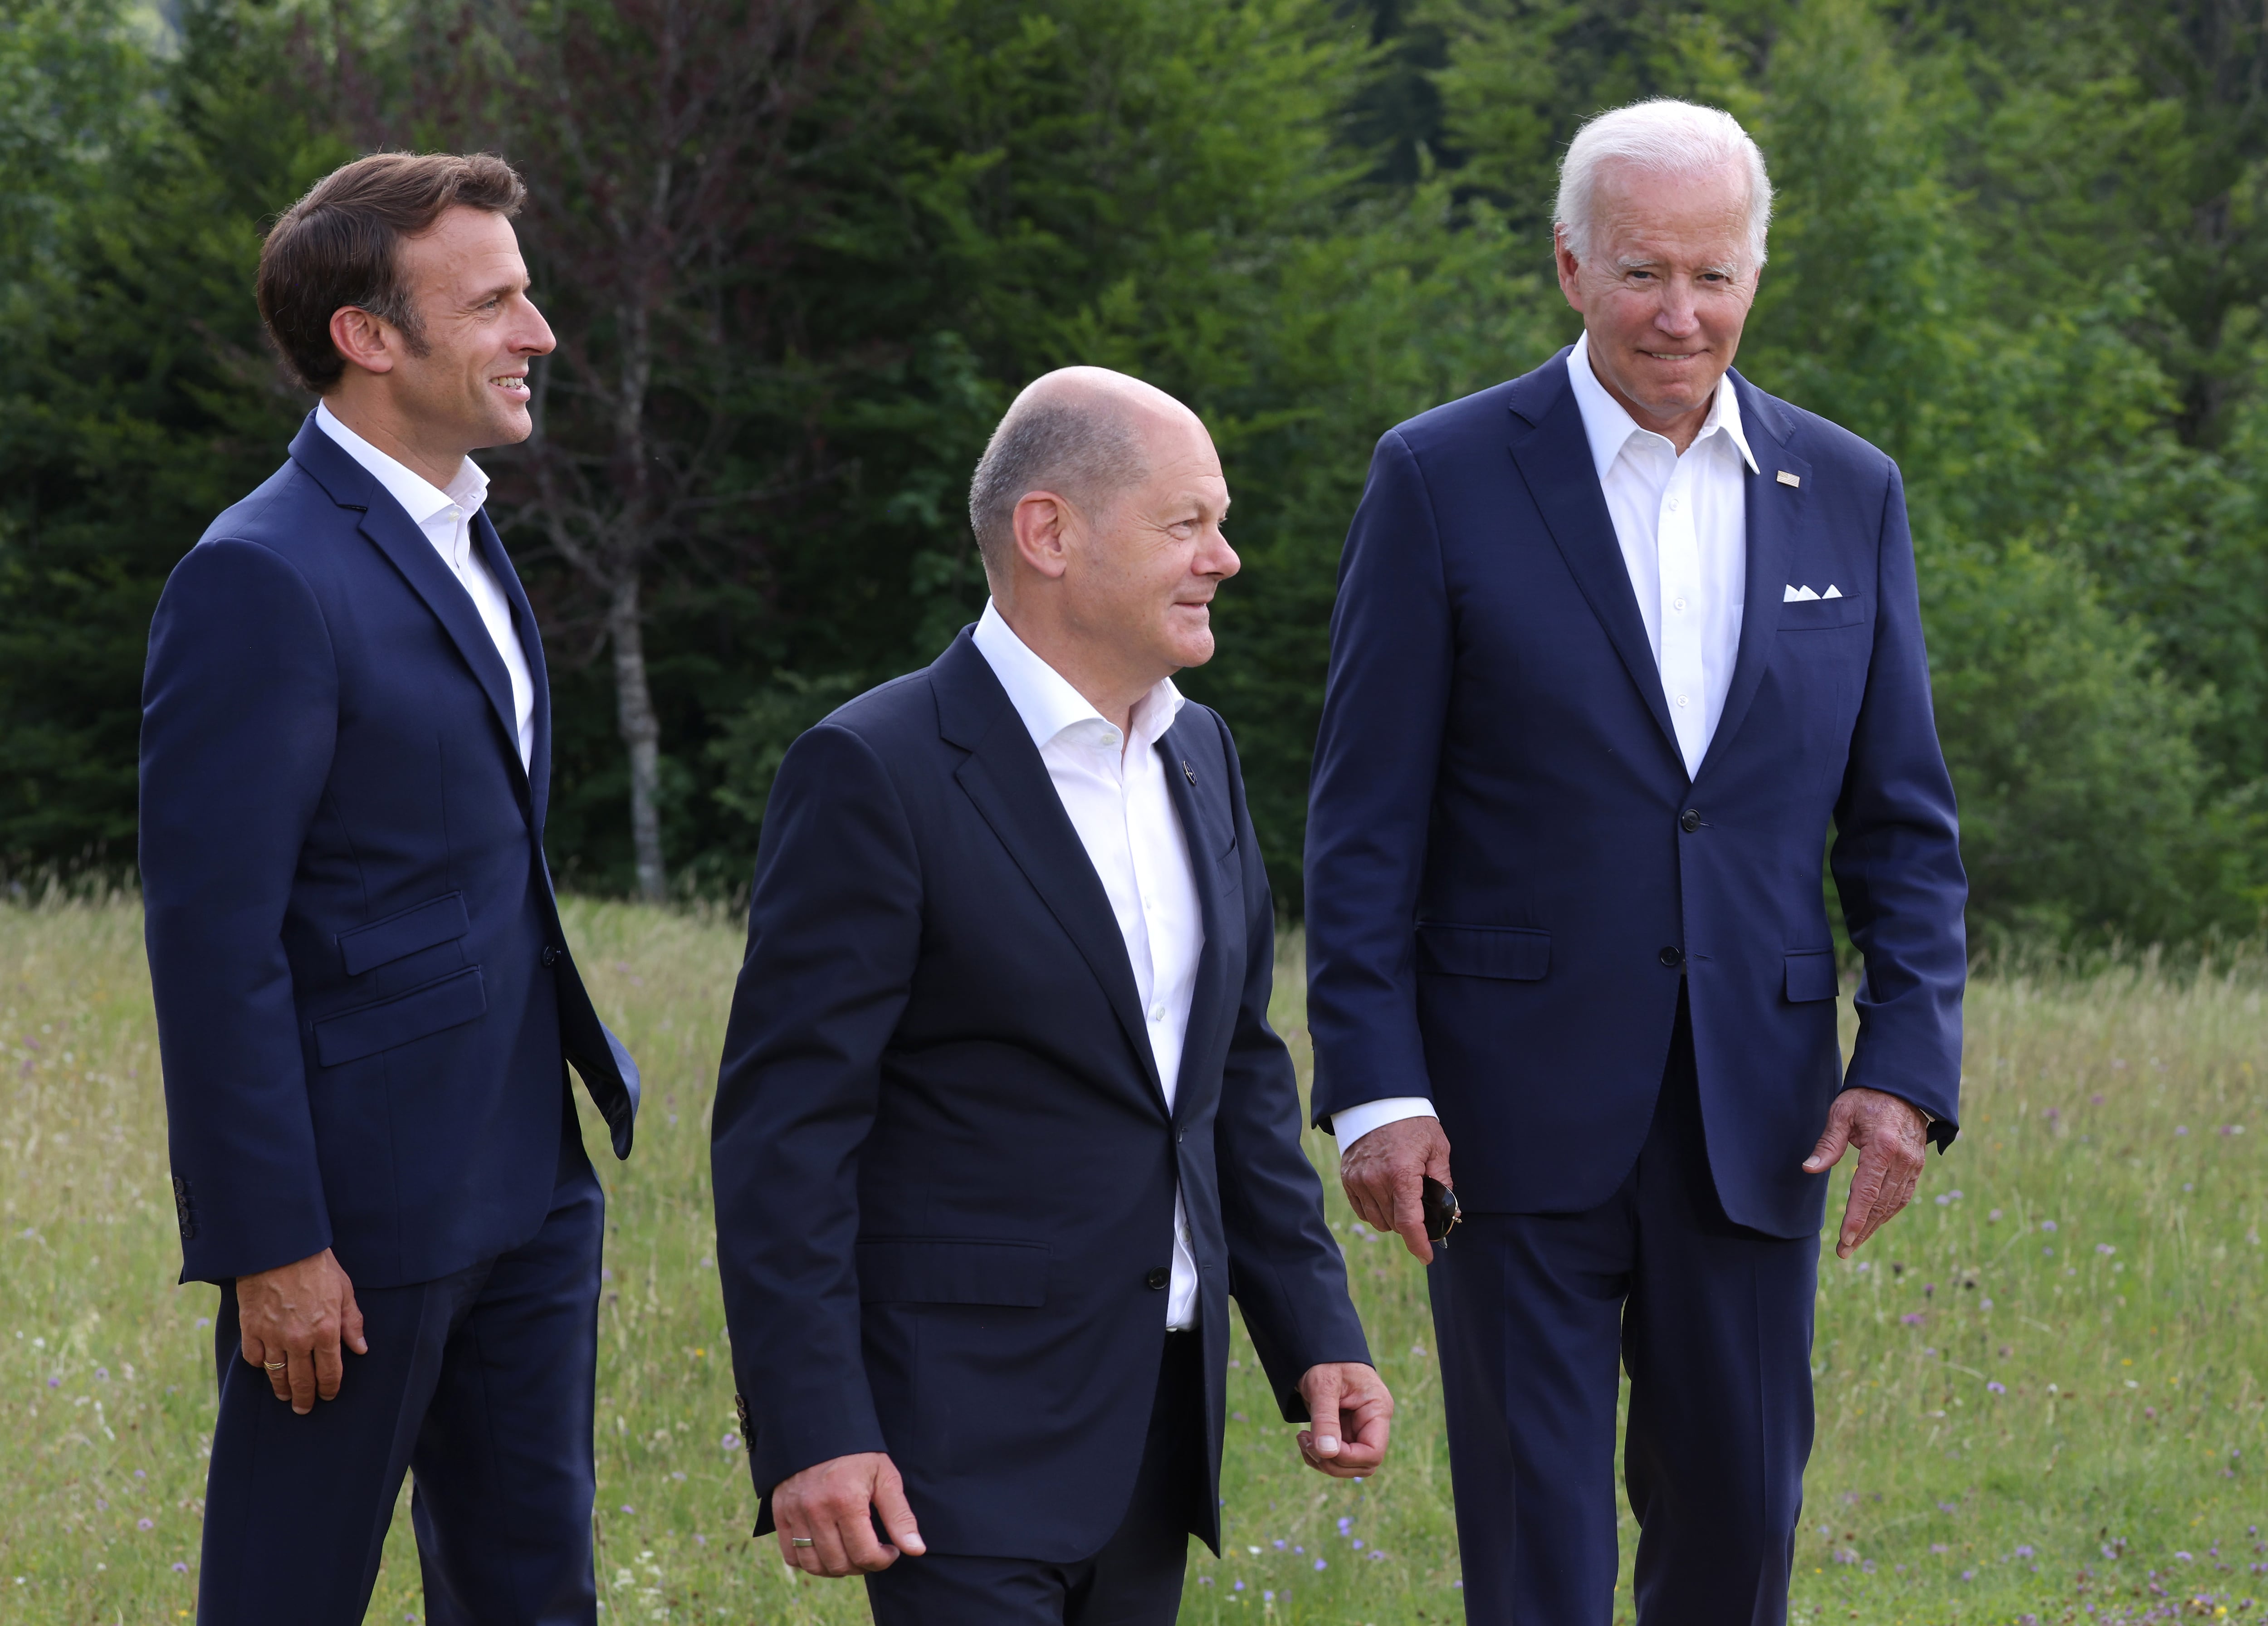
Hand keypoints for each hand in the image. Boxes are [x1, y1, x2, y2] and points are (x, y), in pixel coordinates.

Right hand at [235, 1248, 366, 1413]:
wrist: (281, 1248)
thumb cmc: (317, 1266)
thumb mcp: (344, 1291)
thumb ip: (352, 1322)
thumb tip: (361, 1349)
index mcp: (326, 1331)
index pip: (330, 1373)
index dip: (330, 1389)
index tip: (329, 1396)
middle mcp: (299, 1339)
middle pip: (302, 1381)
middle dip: (305, 1399)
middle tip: (304, 1408)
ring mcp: (272, 1336)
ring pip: (277, 1374)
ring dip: (282, 1389)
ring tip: (285, 1396)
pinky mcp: (251, 1329)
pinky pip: (254, 1358)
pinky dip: (260, 1365)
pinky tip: (265, 1367)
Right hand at [772, 1452, 925, 1576]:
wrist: (821, 1428)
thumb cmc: (858, 1454)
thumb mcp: (885, 1477)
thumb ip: (900, 1516)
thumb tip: (916, 1550)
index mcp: (846, 1501)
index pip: (865, 1554)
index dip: (883, 1560)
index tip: (891, 1550)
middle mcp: (816, 1510)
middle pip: (840, 1564)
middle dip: (862, 1565)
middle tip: (872, 1551)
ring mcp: (795, 1513)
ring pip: (814, 1565)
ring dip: (837, 1567)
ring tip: (851, 1553)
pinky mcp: (781, 1514)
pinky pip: (792, 1555)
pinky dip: (810, 1561)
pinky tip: (827, 1549)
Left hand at [1295, 1362, 1392, 1477]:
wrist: (1317, 1348)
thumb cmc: (1324, 1360)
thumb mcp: (1323, 1385)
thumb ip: (1325, 1419)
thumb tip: (1327, 1453)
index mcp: (1377, 1409)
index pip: (1373, 1452)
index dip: (1348, 1458)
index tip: (1321, 1446)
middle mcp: (1372, 1423)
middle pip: (1363, 1464)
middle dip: (1333, 1462)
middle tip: (1308, 1443)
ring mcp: (1359, 1429)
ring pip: (1349, 1465)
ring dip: (1323, 1461)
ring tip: (1303, 1439)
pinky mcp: (1345, 1432)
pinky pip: (1336, 1456)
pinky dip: (1318, 1455)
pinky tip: (1305, 1439)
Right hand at [1339, 1116, 1453, 1261]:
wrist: (1379, 1101)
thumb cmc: (1413, 1123)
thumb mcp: (1437, 1148)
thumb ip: (1444, 1182)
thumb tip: (1452, 1211)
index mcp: (1401, 1174)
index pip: (1409, 1223)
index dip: (1419, 1244)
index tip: (1427, 1256)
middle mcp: (1375, 1181)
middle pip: (1395, 1224)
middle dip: (1412, 1225)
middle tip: (1424, 1210)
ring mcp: (1358, 1180)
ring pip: (1377, 1220)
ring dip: (1393, 1218)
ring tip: (1404, 1198)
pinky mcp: (1348, 1177)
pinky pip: (1362, 1209)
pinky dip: (1376, 1210)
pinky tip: (1386, 1196)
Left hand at [1803, 1087, 1928, 1259]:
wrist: (1902, 1086)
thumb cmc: (1867, 1097)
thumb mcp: (1842, 1113)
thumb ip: (1827, 1144)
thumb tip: (1808, 1169)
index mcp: (1883, 1147)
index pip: (1867, 1191)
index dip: (1855, 1218)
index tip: (1845, 1240)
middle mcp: (1903, 1160)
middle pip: (1881, 1204)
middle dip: (1862, 1230)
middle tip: (1844, 1251)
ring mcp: (1913, 1164)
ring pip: (1893, 1204)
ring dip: (1874, 1225)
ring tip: (1854, 1243)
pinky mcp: (1917, 1166)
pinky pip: (1903, 1196)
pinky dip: (1888, 1213)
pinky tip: (1873, 1224)